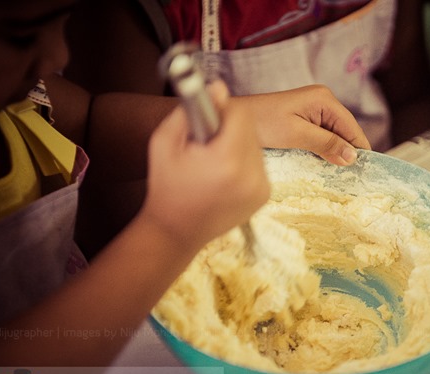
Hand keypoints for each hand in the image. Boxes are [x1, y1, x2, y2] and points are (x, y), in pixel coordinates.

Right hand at [140, 81, 269, 251]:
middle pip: (250, 129)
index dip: (221, 110)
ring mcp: (261, 187)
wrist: (177, 231)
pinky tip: (222, 175)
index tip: (205, 120)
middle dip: (228, 128)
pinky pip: (258, 163)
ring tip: (212, 162)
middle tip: (205, 143)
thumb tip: (218, 88)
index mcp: (227, 161)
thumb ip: (192, 110)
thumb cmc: (166, 185)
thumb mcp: (164, 142)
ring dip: (237, 144)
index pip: (240, 114)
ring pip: (256, 145)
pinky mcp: (265, 195)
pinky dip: (243, 162)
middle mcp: (251, 175)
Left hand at [238, 85, 370, 165]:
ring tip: (338, 175)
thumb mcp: (296, 135)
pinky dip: (324, 150)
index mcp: (324, 99)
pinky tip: (323, 164)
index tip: (365, 174)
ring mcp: (314, 109)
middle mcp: (323, 101)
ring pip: (334, 136)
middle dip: (346, 152)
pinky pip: (323, 136)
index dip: (359, 150)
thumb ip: (325, 144)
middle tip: (349, 180)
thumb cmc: (261, 123)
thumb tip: (353, 157)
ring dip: (335, 153)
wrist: (232, 118)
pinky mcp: (305, 119)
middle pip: (345, 132)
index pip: (352, 128)